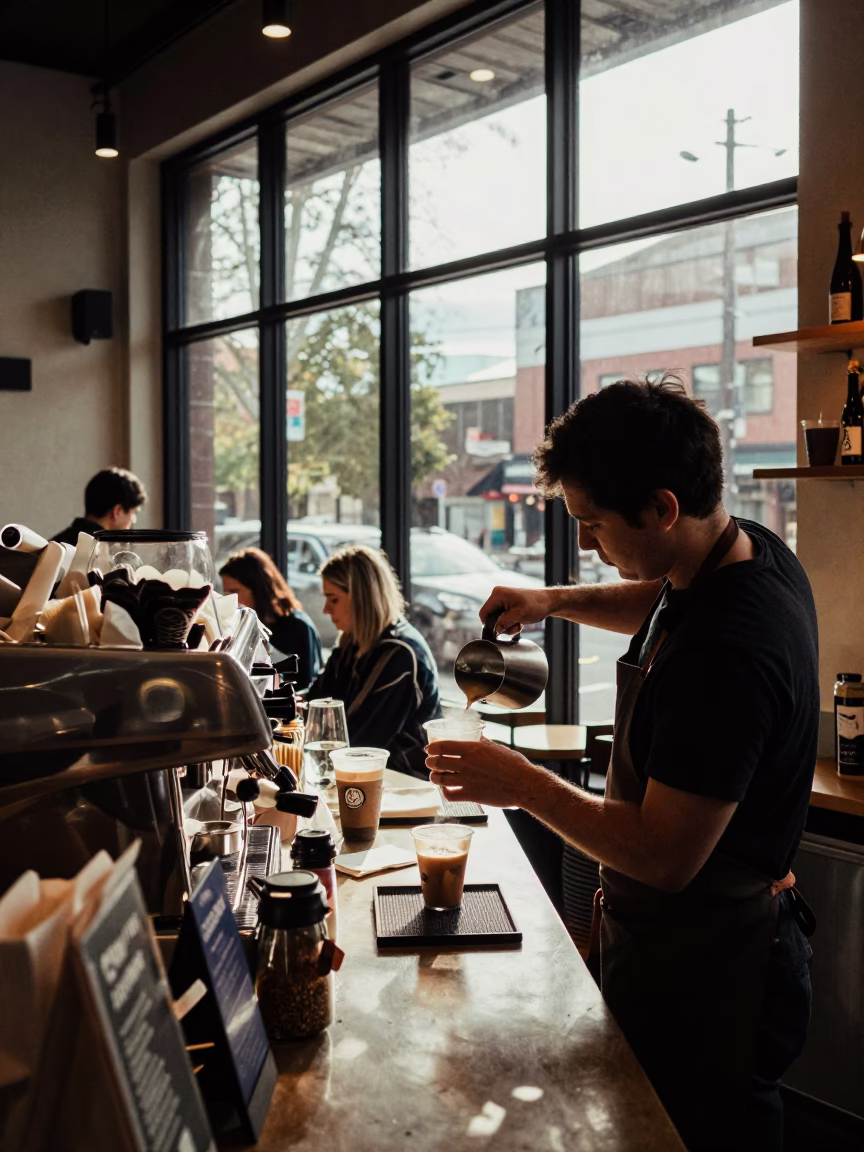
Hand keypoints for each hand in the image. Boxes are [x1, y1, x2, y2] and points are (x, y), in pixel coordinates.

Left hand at [425, 737, 543, 807]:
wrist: (523, 784)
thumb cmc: (514, 764)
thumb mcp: (497, 747)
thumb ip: (484, 742)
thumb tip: (477, 737)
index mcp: (472, 749)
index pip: (442, 746)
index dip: (432, 748)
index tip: (429, 749)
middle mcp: (466, 764)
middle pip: (437, 762)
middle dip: (430, 762)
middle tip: (430, 762)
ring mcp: (467, 780)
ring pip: (440, 779)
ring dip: (434, 777)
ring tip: (435, 776)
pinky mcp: (471, 795)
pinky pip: (450, 795)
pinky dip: (444, 792)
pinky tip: (446, 789)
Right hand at [479, 585, 553, 636]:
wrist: (548, 602)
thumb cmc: (535, 605)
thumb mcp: (518, 615)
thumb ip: (503, 622)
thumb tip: (495, 630)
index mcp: (498, 594)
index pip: (484, 612)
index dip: (488, 625)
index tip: (497, 633)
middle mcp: (498, 595)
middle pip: (490, 617)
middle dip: (501, 626)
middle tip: (513, 628)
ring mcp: (502, 600)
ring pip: (497, 619)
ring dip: (507, 626)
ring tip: (519, 625)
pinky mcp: (507, 604)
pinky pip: (503, 617)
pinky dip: (510, 623)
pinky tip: (519, 623)